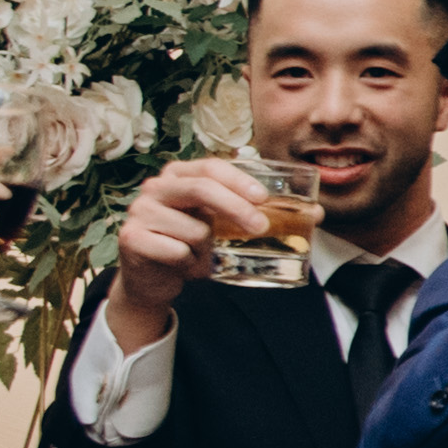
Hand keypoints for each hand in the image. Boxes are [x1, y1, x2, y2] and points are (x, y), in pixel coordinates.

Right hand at [103, 157, 275, 340]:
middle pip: (201, 188)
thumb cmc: (192, 247)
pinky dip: (187, 264)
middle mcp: (157, 187)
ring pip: (192, 228)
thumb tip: (316, 215)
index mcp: (180, 175)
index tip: (263, 198)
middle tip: (259, 227)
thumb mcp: (224, 228)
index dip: (239, 180)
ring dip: (207, 249)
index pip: (212, 167)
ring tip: (201, 255)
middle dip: (235, 208)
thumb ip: (259, 216)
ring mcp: (140, 211)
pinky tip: (181, 264)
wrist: (152, 281)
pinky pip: (175, 251)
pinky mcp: (131, 238)